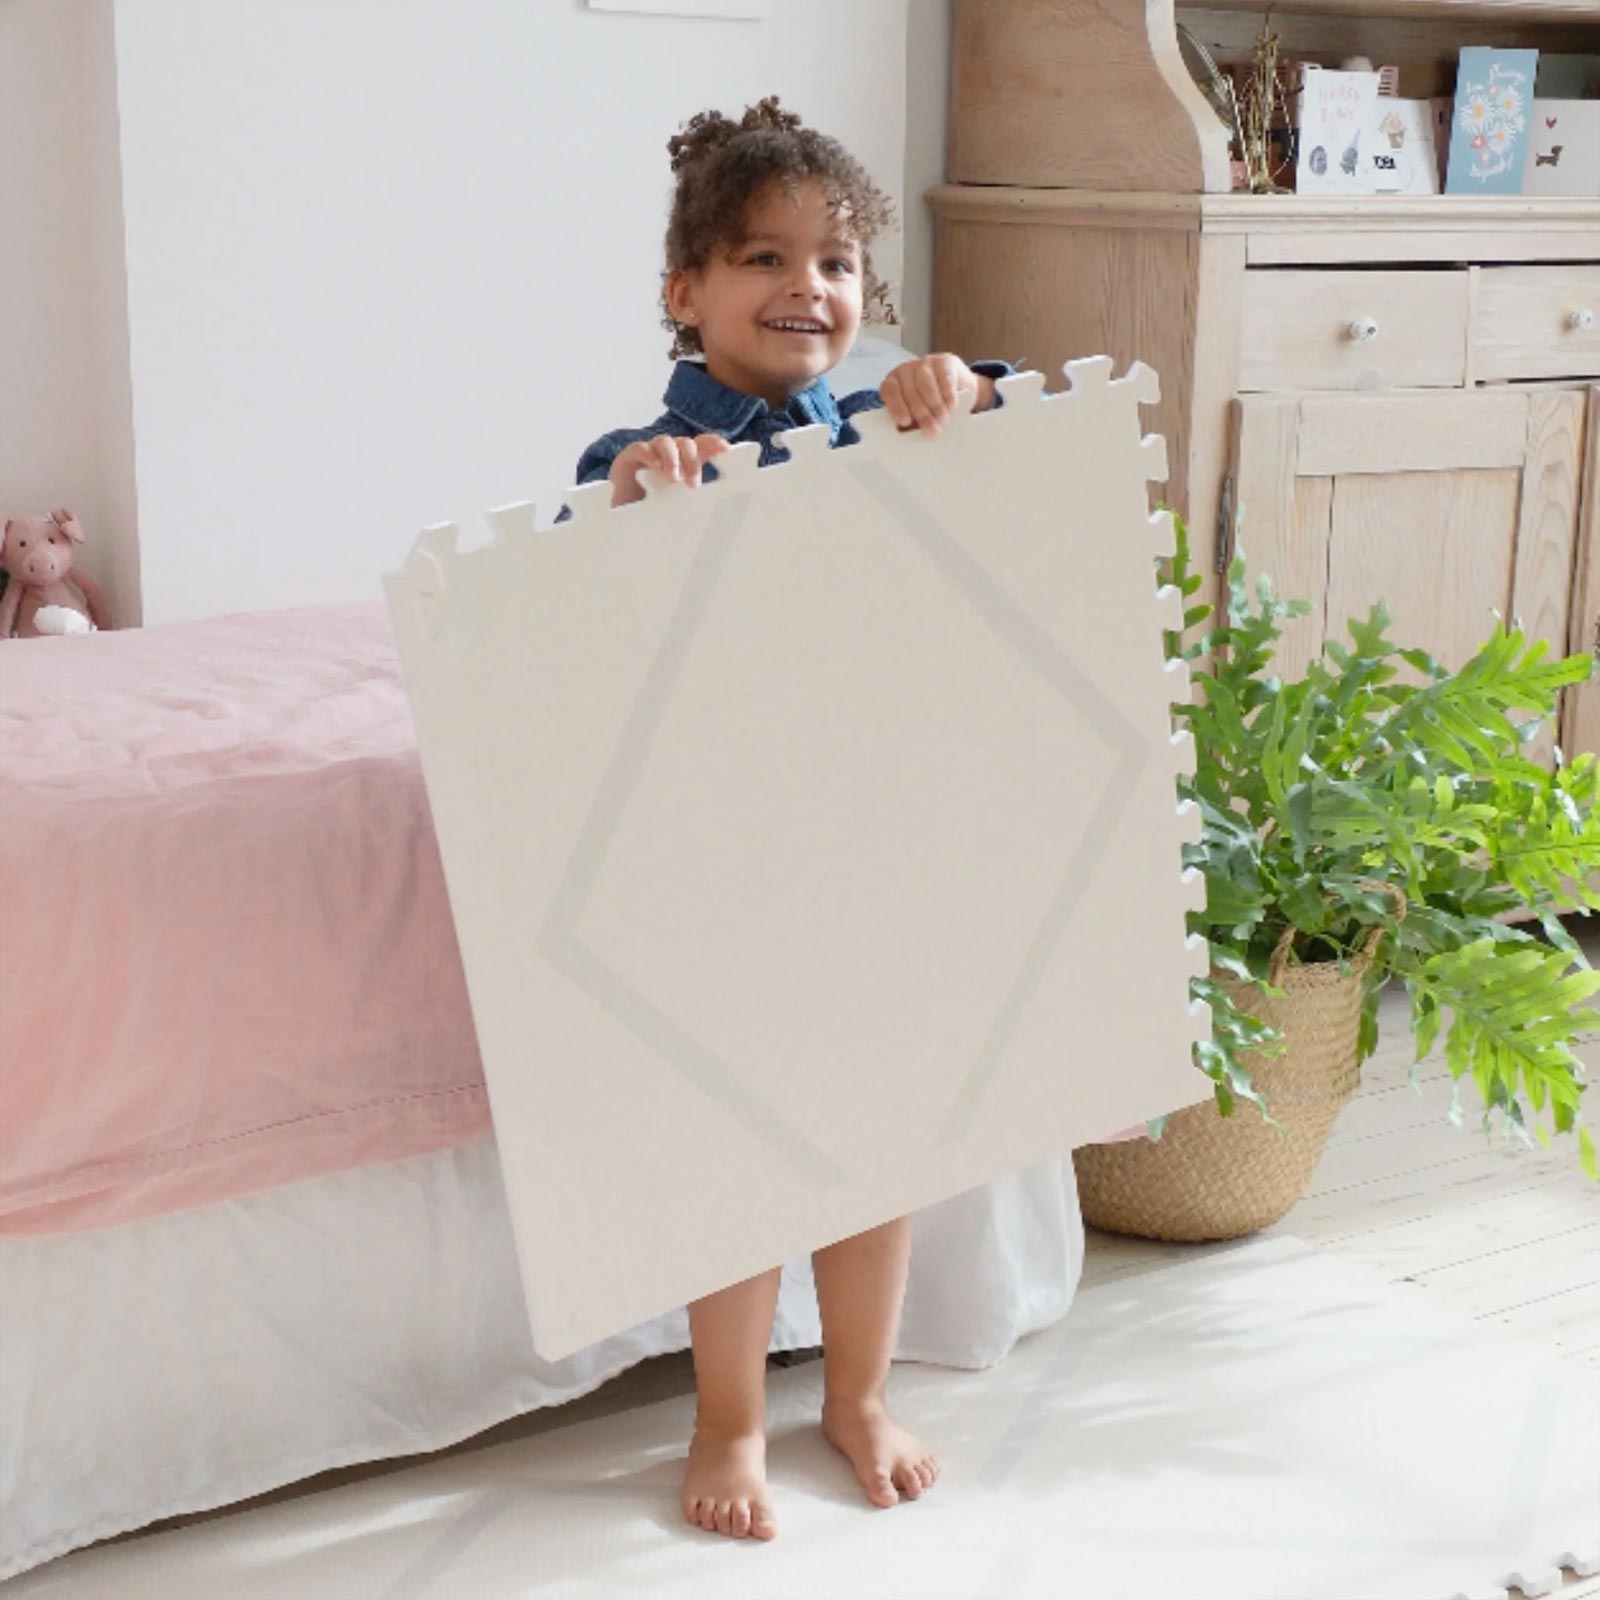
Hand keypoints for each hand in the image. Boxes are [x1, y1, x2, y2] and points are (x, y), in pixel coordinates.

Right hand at [608, 433, 731, 506]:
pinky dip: (650, 455)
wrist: (620, 515)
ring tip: (673, 479)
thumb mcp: (677, 506)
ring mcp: (650, 453)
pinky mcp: (630, 457)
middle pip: (686, 444)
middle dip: (692, 460)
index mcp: (684, 463)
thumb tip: (717, 516)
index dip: (713, 444)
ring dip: (672, 458)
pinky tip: (656, 467)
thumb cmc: (652, 510)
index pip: (701, 446)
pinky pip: (641, 448)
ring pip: (665, 442)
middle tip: (693, 484)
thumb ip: (693, 504)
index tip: (725, 449)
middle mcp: (669, 454)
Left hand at [879, 355, 994, 436]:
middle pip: (910, 392)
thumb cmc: (931, 405)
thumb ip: (912, 423)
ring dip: (935, 406)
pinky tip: (951, 407)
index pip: (889, 391)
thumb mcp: (919, 414)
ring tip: (943, 421)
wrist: (958, 387)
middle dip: (922, 414)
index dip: (896, 407)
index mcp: (893, 382)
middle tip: (931, 431)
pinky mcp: (944, 361)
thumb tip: (912, 438)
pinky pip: (944, 378)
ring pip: (926, 385)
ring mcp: (925, 363)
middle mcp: (906, 370)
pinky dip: (948, 395)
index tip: (905, 422)